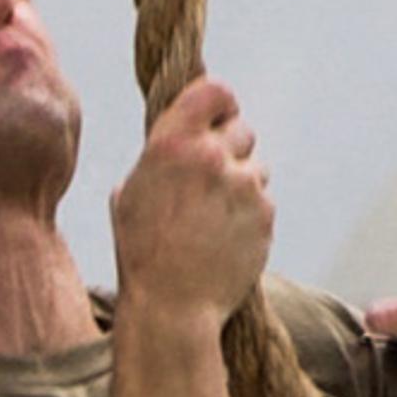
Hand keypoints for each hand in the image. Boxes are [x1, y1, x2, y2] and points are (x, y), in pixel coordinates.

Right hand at [111, 79, 274, 332]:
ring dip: (242, 183)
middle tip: (214, 175)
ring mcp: (244, 186)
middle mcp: (212, 156)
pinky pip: (264, 201)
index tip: (219, 116)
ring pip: (256, 167)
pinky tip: (226, 237)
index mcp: (172, 143)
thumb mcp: (131, 192)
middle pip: (242, 129)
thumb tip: (175, 141)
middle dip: (231, 147)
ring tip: (213, 216)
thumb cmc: (142, 251)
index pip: (216, 91)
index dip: (221, 103)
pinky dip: (251, 214)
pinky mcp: (265, 215)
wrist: (173, 305)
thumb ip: (159, 157)